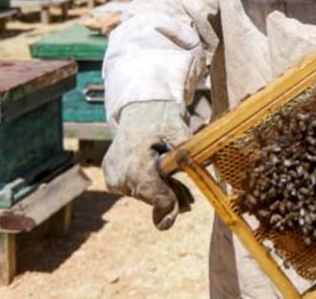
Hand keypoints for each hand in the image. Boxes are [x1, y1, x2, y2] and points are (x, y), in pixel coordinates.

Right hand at [102, 101, 194, 229]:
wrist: (139, 107)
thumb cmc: (161, 116)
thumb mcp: (178, 129)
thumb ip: (187, 152)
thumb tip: (204, 164)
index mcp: (136, 161)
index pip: (154, 195)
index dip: (171, 205)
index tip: (185, 208)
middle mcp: (119, 172)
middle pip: (150, 197)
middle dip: (171, 199)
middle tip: (189, 201)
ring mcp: (113, 176)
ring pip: (143, 195)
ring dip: (162, 194)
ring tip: (179, 188)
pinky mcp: (112, 177)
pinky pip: (134, 190)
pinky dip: (151, 188)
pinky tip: (163, 180)